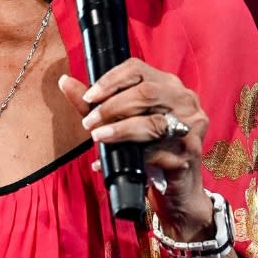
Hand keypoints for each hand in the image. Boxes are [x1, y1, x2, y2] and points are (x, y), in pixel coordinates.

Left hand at [58, 60, 212, 238]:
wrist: (176, 189)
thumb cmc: (148, 150)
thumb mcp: (120, 123)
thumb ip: (95, 104)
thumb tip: (65, 82)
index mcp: (168, 85)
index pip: (138, 69)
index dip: (110, 80)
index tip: (88, 97)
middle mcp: (185, 100)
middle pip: (147, 92)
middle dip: (112, 107)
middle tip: (89, 122)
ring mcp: (191, 126)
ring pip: (154, 122)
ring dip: (120, 130)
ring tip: (98, 138)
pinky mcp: (189, 153)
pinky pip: (156, 152)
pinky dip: (129, 157)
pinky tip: (110, 163)